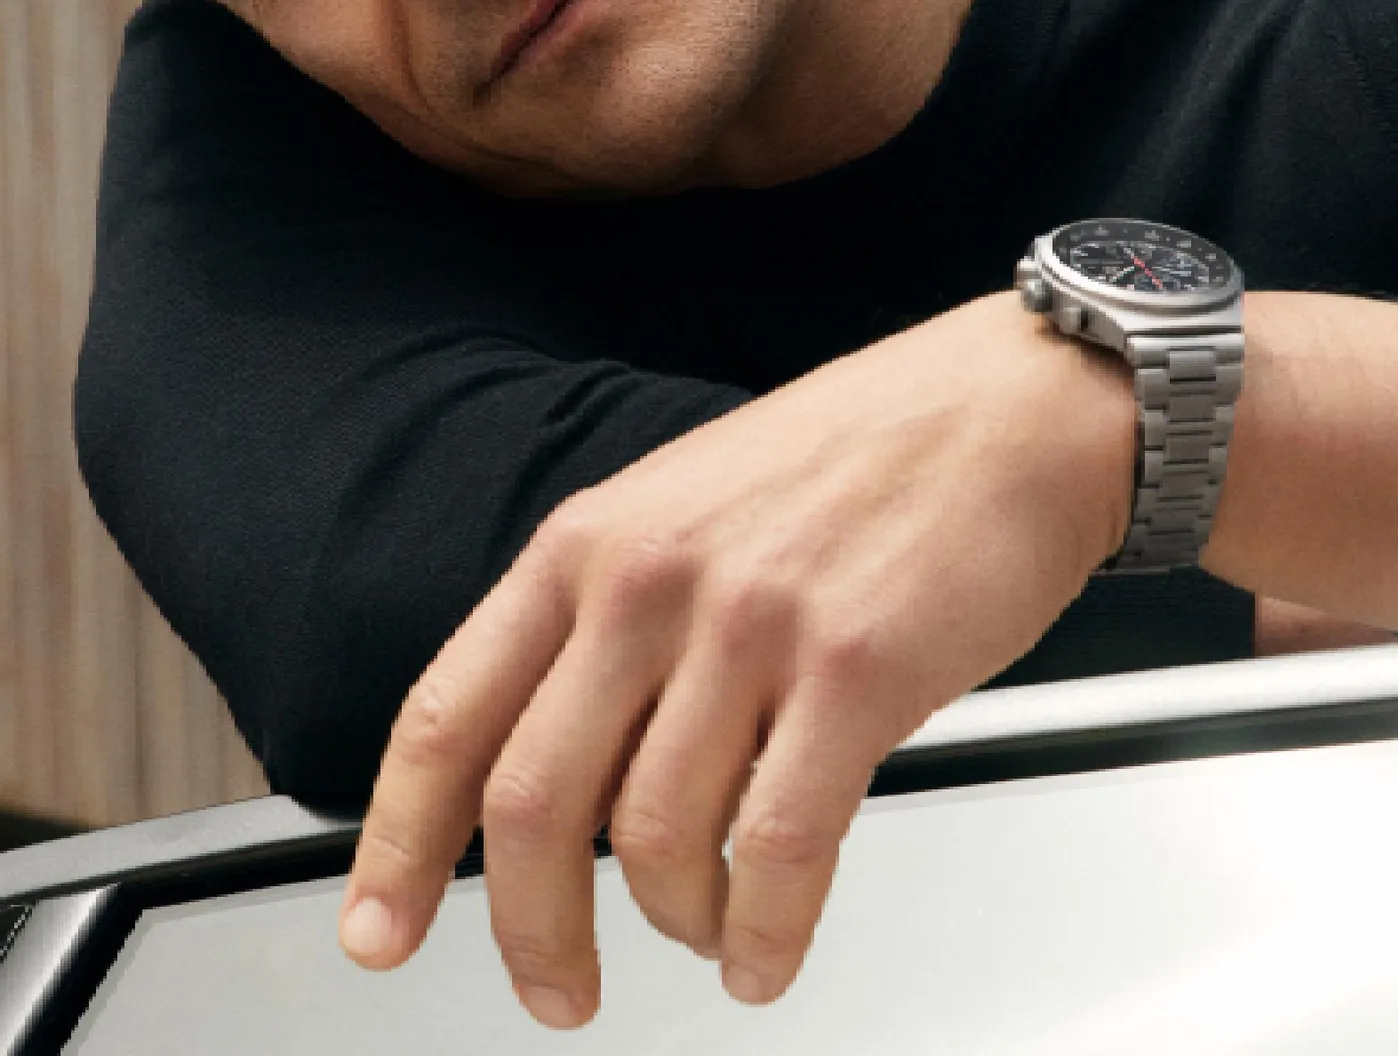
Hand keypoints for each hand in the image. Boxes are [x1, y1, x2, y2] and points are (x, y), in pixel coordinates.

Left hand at [335, 293, 1131, 1026]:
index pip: (450, 716)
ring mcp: (752, 624)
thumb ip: (613, 619)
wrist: (1018, 406)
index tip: (379, 935)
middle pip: (534, 807)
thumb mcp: (691, 503)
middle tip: (559, 990)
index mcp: (591, 541)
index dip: (396, 848)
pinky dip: (766, 933)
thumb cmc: (871, 455)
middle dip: (533, 933)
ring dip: (678, 926)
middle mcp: (653, 580)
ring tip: (710, 940)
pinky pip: (781, 851)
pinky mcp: (856, 671)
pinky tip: (769, 952)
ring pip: (658, 843)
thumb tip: (571, 777)